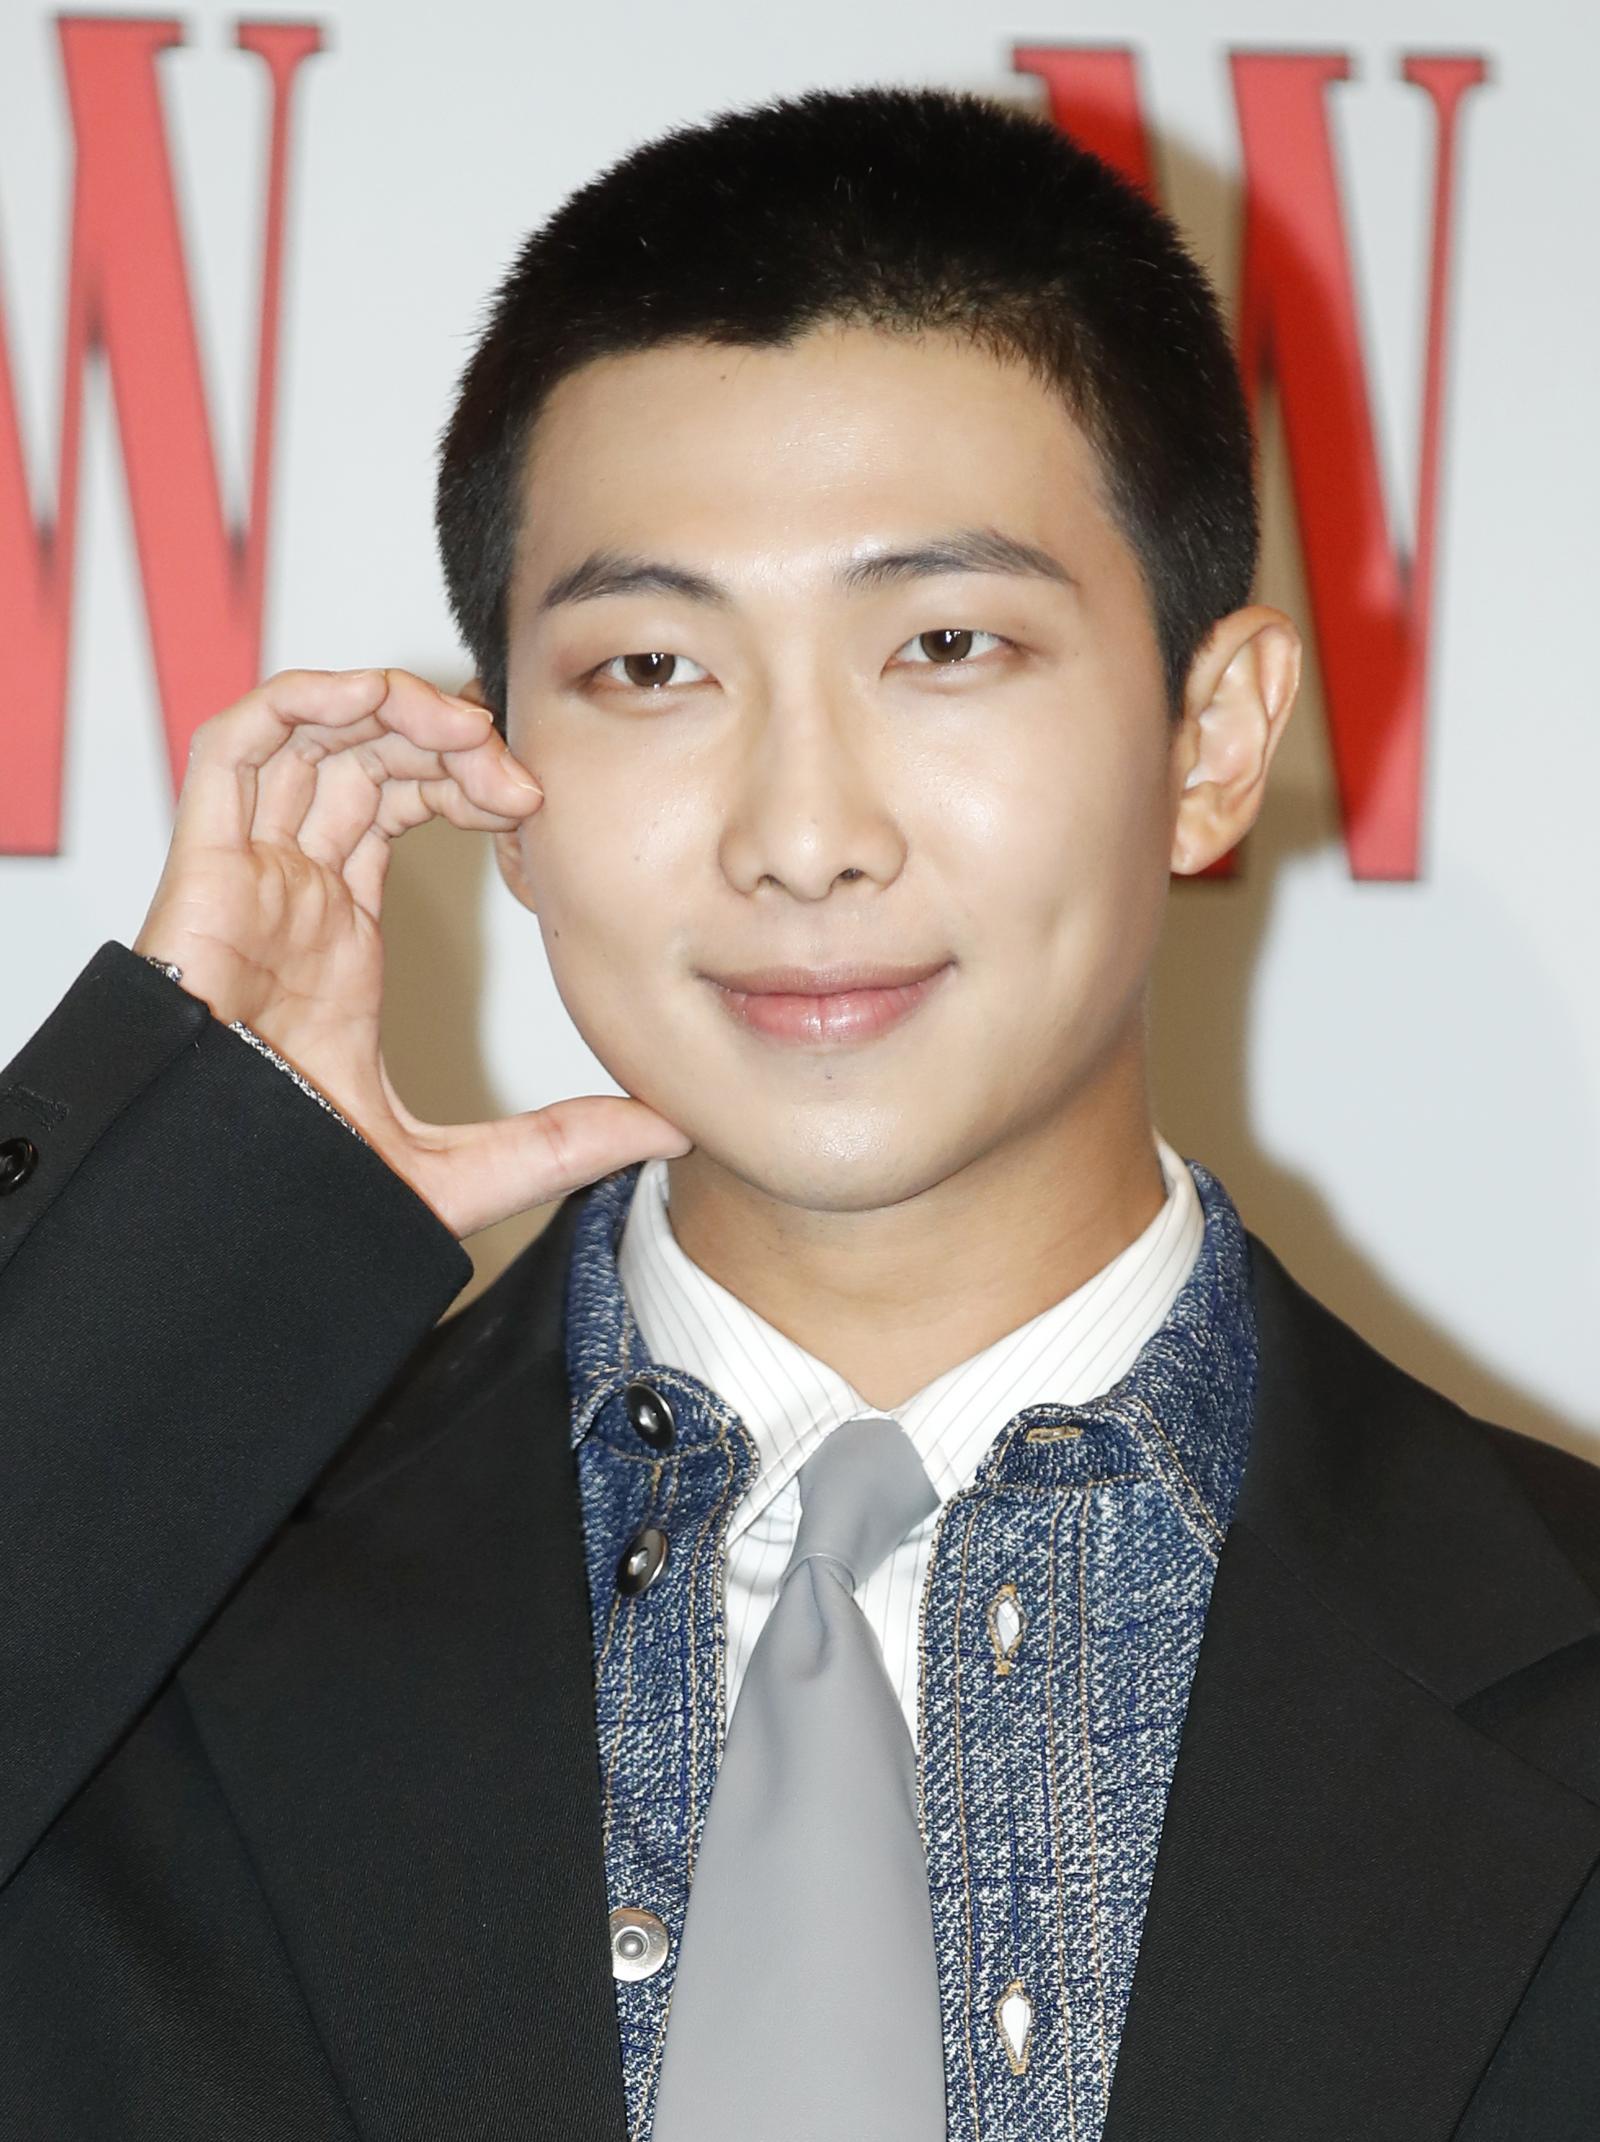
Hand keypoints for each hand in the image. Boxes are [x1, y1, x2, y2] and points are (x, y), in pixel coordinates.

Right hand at [133, 666, 692, 1237]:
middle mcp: (288, 892)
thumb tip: (669, 1130)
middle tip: (514, 770)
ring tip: (465, 732)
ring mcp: (245, 877)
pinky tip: (374, 702)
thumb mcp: (463, 1169)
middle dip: (441, 738)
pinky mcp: (201, 870)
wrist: (220, 1218)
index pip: (396, 806)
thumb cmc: (303, 1195)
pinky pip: (232, 748)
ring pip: (306, 736)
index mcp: (337, 936)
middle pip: (359, 759)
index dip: (465, 779)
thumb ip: (563, 1143)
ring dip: (388, 708)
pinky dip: (298, 701)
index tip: (530, 803)